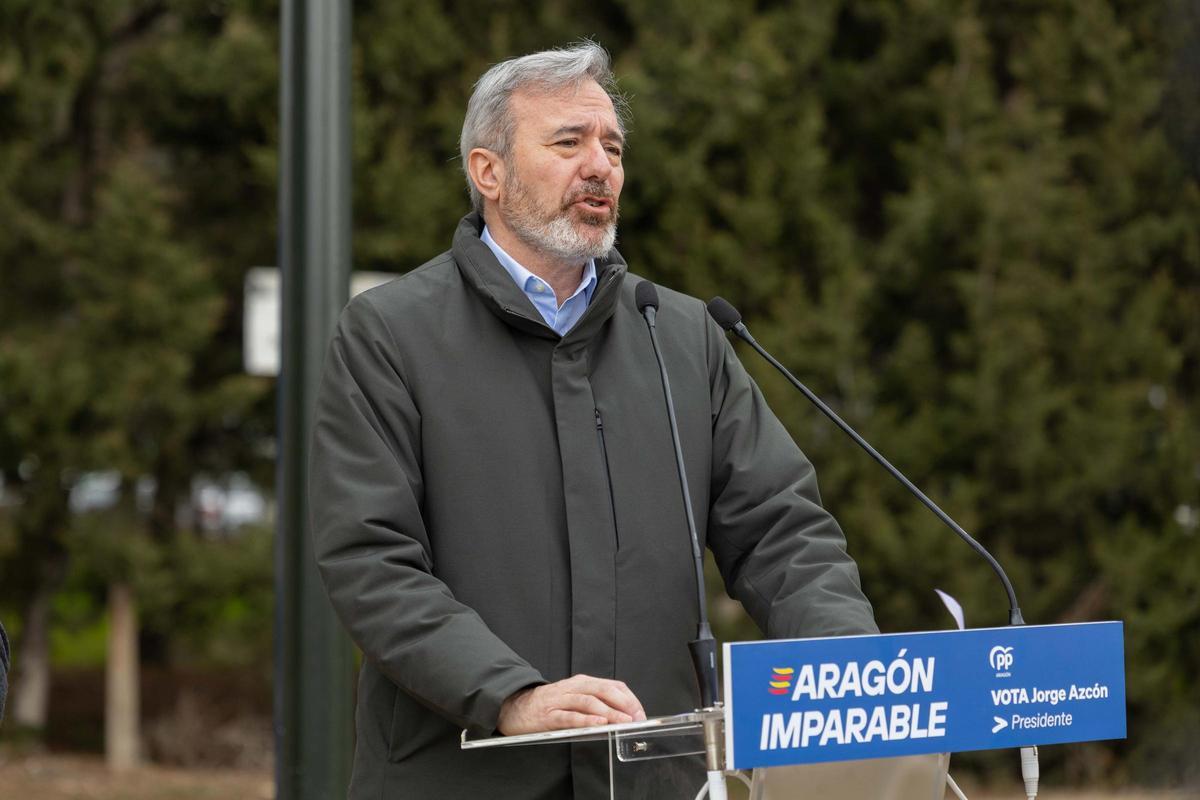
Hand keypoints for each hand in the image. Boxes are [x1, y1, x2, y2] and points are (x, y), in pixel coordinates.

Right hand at [497, 674, 646, 734]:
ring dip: (609, 712)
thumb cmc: (549, 704)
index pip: (613, 685)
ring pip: (589, 702)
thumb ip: (596, 703)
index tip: (640, 713)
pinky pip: (570, 716)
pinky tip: (597, 725)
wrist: (516, 706)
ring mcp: (561, 700)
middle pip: (603, 690)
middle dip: (623, 704)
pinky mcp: (550, 714)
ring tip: (622, 722)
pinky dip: (586, 720)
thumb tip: (622, 715)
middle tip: (635, 718)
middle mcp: (574, 687)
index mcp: (583, 682)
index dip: (629, 699)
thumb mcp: (575, 697)